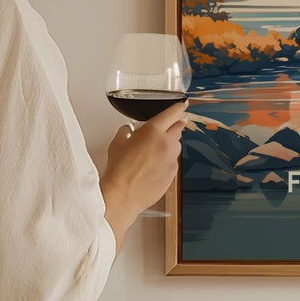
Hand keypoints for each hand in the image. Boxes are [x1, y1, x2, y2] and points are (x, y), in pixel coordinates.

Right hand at [101, 101, 187, 248]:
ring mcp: (172, 159)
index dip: (179, 108)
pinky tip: (154, 166)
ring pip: (176, 146)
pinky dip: (167, 160)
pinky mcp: (173, 173)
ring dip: (170, 144)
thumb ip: (126, 132)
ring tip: (156, 149)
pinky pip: (173, 162)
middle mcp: (166, 143)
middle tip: (172, 124)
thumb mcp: (117, 143)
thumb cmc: (119, 169)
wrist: (124, 194)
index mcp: (153, 130)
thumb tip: (128, 130)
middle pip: (179, 128)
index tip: (182, 106)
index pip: (172, 113)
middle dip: (176, 125)